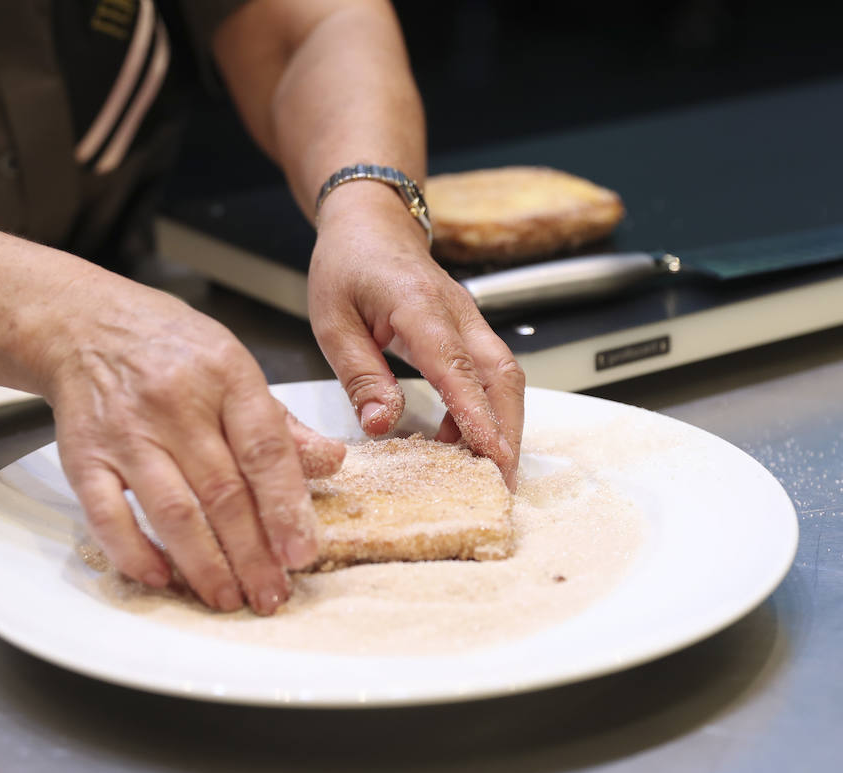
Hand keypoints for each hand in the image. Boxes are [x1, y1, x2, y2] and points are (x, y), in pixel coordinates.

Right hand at [39, 273, 343, 614]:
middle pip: (222, 492)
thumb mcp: (235, 368)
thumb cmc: (170, 348)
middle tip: (272, 594)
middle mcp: (176, 404)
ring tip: (229, 598)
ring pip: (172, 511)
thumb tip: (332, 463)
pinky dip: (133, 552)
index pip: (265, 451)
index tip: (301, 553)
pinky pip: (107, 515)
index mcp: (226, 377)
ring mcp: (127, 432)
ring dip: (204, 565)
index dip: (285, 507)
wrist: (84, 324)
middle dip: (252, 553)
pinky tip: (161, 578)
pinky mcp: (83, 456)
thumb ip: (281, 424)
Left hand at [307, 182, 525, 487]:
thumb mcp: (333, 321)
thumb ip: (360, 374)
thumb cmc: (348, 264)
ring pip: (504, 376)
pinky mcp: (470, 331)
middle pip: (502, 375)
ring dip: (502, 424)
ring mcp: (470, 321)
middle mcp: (457, 313)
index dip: (475, 414)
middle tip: (502, 481)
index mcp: (419, 306)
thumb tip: (381, 425)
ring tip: (482, 470)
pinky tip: (457, 438)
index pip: (456, 367)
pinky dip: (484, 410)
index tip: (491, 454)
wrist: (370, 222)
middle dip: (508, 431)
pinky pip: (490, 373)